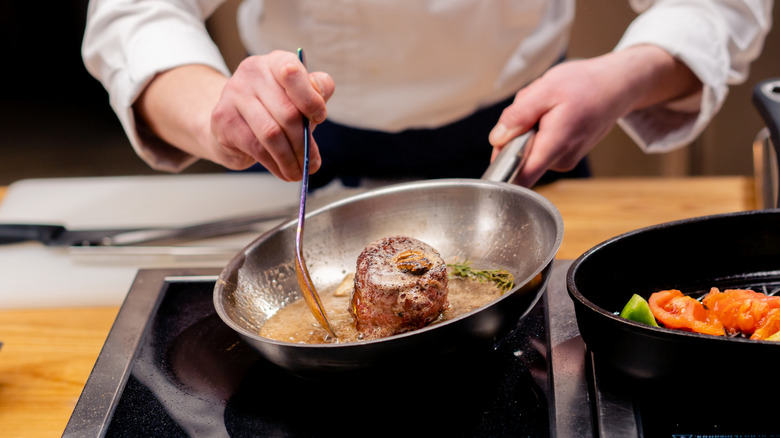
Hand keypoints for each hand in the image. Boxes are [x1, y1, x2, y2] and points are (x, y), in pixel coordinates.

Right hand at [210, 50, 334, 179]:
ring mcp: (234, 94)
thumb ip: (315, 96)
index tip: (319, 118)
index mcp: (275, 62)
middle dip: (304, 144)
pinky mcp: (223, 118)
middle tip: (312, 163)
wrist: (231, 120)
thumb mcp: (297, 98)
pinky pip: (256, 147)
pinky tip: (283, 172)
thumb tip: (319, 110)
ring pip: (271, 133)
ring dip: (290, 159)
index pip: (292, 72)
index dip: (311, 98)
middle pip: (287, 112)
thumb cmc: (272, 108)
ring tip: (299, 173)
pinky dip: (274, 164)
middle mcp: (252, 72)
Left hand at [488, 45, 699, 186]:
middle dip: (515, 132)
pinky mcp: (566, 155)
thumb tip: (497, 139)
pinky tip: (554, 112)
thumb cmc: (586, 84)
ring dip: (528, 127)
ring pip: (529, 148)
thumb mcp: (545, 90)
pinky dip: (540, 128)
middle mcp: (561, 160)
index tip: (497, 152)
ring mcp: (565, 160)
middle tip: (531, 107)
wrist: (618, 85)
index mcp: (555, 145)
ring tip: (547, 106)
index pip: (521, 178)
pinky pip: (540, 145)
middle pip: (519, 157)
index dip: (501, 170)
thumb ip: (518, 116)